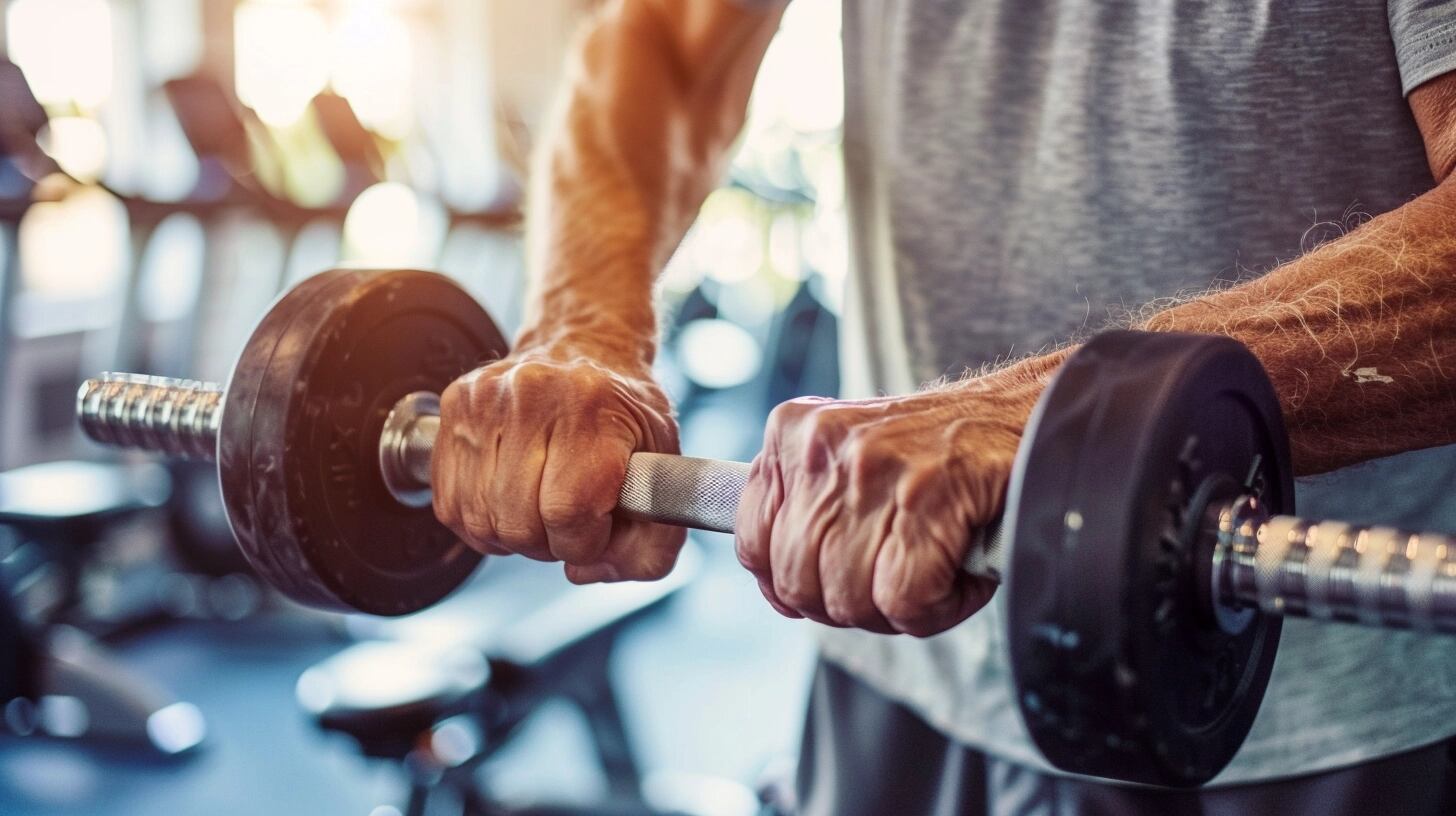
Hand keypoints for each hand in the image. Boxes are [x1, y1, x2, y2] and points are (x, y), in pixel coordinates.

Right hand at [432, 340, 684, 583]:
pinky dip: (480, 520)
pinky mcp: (455, 407)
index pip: (567, 512)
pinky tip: (508, 501)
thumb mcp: (666, 474)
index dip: (581, 542)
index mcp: (593, 407)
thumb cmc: (625, 414)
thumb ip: (652, 547)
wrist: (585, 348)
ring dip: (511, 535)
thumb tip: (585, 571)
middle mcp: (533, 395)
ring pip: (480, 518)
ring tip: (538, 509)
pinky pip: (451, 503)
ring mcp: (486, 399)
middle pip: (518, 522)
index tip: (594, 530)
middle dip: (547, 543)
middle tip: (567, 523)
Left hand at [734, 354, 1065, 635]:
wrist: (1034, 415)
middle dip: (851, 605)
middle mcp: (822, 444)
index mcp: (794, 433)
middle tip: (900, 584)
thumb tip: (781, 591)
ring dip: (899, 610)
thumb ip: (809, 511)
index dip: (791, 586)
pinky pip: (903, 600)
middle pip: (799, 583)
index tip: (832, 587)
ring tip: (936, 573)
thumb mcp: (855, 463)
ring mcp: (871, 466)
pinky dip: (938, 609)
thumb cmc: (946, 455)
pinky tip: (961, 577)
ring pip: (847, 598)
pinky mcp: (927, 494)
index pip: (752, 543)